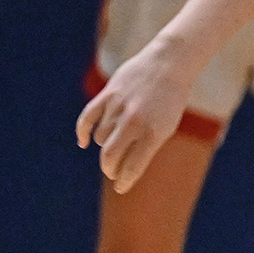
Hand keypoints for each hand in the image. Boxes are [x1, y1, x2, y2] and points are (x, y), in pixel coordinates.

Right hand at [78, 40, 193, 191]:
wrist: (169, 64)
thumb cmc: (171, 99)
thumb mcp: (167, 125)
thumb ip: (146, 145)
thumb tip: (125, 166)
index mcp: (154, 134)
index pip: (133, 167)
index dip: (125, 181)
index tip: (120, 188)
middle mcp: (134, 123)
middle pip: (110, 157)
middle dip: (110, 169)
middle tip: (112, 172)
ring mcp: (119, 109)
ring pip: (101, 138)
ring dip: (104, 145)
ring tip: (115, 143)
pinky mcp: (107, 96)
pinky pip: (87, 119)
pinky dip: (83, 133)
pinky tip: (84, 142)